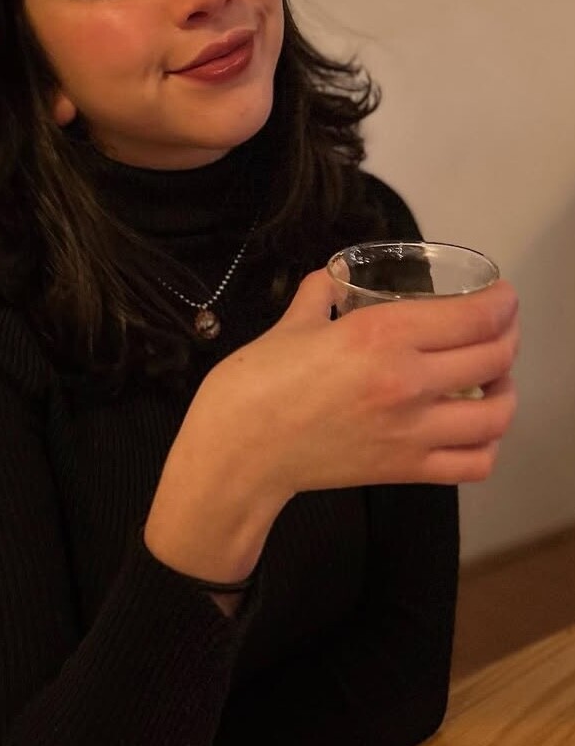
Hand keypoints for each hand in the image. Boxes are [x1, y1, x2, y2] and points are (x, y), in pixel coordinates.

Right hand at [200, 268, 519, 502]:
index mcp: (380, 335)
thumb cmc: (256, 383)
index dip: (502, 302)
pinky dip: (487, 444)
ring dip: (505, 391)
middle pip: (494, 357)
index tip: (503, 296)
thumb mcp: (291, 322)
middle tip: (500, 328)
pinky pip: (474, 463)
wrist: (238, 450)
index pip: (474, 317)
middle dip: (507, 336)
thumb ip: (319, 292)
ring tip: (494, 379)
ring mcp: (411, 431)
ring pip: (496, 413)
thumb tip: (334, 276)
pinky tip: (475, 426)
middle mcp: (407, 381)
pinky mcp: (405, 469)